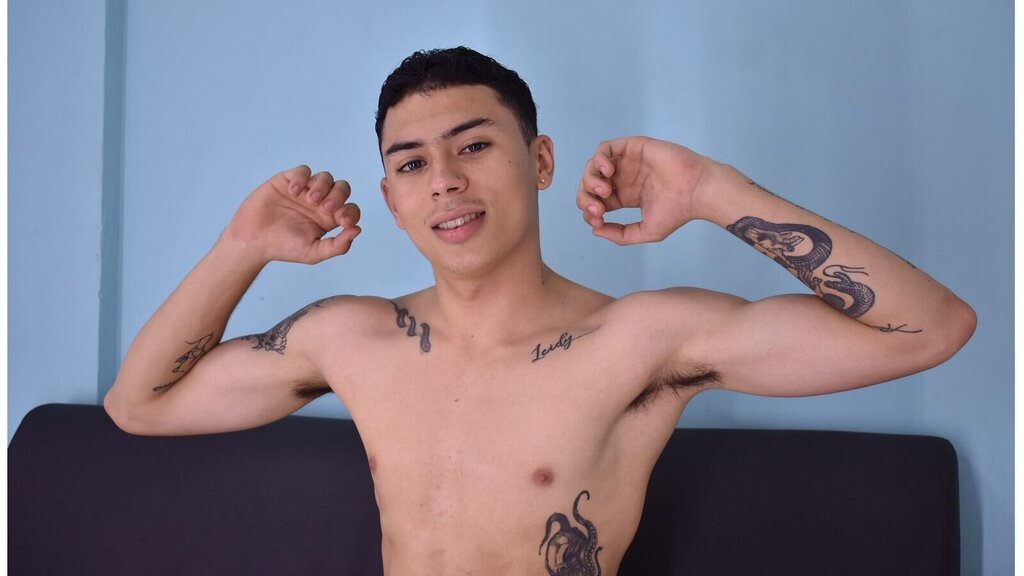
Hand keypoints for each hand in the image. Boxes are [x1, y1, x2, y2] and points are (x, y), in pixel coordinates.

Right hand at [225, 165, 361, 263]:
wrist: (253, 240)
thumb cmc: (283, 248)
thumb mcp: (314, 253)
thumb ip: (338, 245)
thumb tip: (358, 230)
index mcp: (329, 219)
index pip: (350, 209)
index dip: (352, 213)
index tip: (344, 222)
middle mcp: (320, 203)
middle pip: (342, 189)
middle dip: (338, 196)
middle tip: (326, 208)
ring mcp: (305, 191)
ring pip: (326, 177)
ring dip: (323, 186)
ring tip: (310, 199)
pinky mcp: (288, 181)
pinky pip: (303, 171)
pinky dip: (303, 178)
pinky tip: (294, 192)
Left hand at [576, 136, 713, 244]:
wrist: (696, 191)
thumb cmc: (678, 211)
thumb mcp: (645, 231)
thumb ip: (620, 234)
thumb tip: (595, 230)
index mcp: (625, 196)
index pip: (596, 201)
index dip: (590, 211)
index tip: (598, 220)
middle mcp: (624, 178)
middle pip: (590, 184)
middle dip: (586, 197)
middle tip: (597, 208)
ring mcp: (627, 162)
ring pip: (593, 166)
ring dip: (590, 179)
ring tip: (603, 190)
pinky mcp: (633, 147)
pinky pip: (605, 148)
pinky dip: (599, 160)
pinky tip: (607, 173)